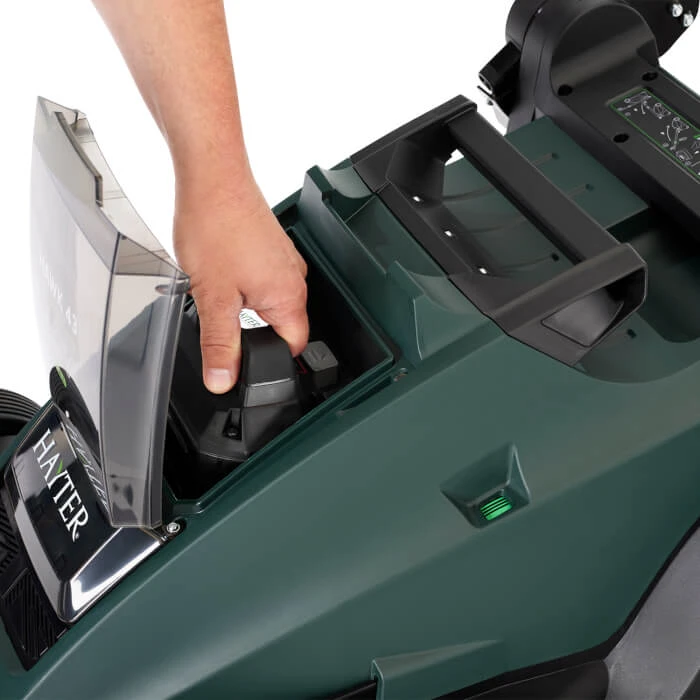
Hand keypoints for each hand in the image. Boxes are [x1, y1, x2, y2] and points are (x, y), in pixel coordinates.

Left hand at [174, 182, 308, 393]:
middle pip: (281, 325)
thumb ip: (220, 345)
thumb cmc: (216, 227)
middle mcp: (294, 278)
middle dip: (251, 332)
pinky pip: (264, 278)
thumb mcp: (213, 299)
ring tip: (218, 289)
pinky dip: (243, 283)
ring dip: (245, 306)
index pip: (293, 347)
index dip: (268, 361)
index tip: (245, 364)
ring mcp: (284, 260)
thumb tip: (223, 380)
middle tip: (220, 321)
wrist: (212, 178)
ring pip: (269, 301)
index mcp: (289, 296)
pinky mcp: (271, 246)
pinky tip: (221, 270)